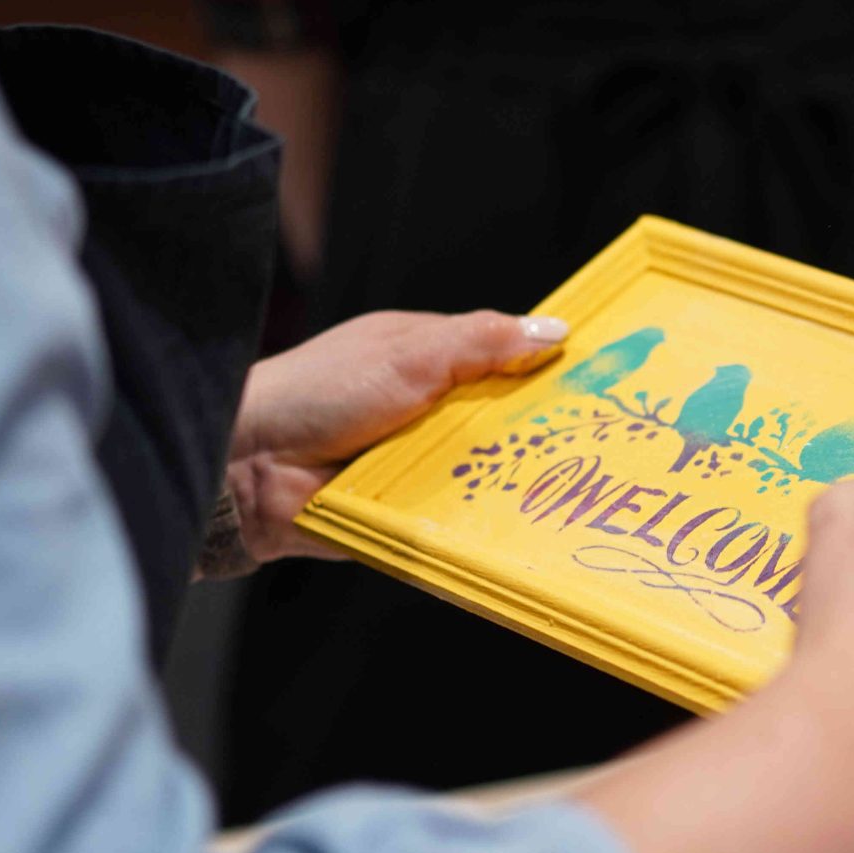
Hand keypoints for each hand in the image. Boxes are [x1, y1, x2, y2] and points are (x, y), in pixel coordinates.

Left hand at [223, 310, 566, 564]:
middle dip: (542, 429)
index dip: (546, 368)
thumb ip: (480, 342)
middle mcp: (427, 409)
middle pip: (504, 419)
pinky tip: (524, 519)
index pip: (504, 360)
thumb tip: (554, 333)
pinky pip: (460, 515)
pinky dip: (483, 516)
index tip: (601, 378)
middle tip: (600, 438)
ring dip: (514, 476)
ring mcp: (421, 461)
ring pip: (488, 470)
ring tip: (574, 482)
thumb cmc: (319, 392)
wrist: (252, 466)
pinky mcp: (413, 511)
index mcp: (427, 359)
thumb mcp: (408, 354)